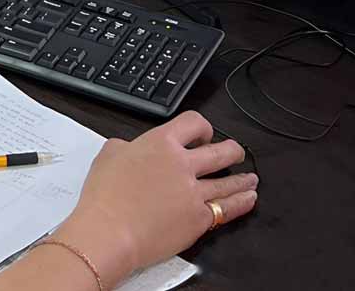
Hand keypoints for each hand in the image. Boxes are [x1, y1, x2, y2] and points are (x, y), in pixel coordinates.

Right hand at [52, 112, 256, 284]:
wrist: (109, 231)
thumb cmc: (104, 197)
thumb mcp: (108, 155)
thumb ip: (125, 146)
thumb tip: (129, 148)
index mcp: (161, 143)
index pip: (194, 123)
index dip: (203, 128)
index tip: (204, 135)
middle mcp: (183, 164)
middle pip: (221, 151)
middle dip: (232, 151)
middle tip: (235, 153)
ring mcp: (194, 191)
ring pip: (229, 181)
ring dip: (243, 179)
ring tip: (250, 178)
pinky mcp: (199, 218)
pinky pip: (228, 208)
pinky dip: (242, 203)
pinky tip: (247, 199)